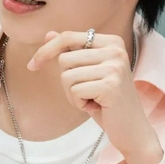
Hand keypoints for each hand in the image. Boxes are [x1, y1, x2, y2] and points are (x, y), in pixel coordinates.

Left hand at [27, 29, 162, 163]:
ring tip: (92, 100)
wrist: (131, 129)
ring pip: (67, 76)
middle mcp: (115, 49)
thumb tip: (48, 34)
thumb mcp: (87, 73)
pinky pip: (74, 90)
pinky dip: (79, 103)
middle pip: (64, 58)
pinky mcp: (110, 84)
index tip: (32, 65)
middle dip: (67, 81)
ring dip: (73, 94)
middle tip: (87, 92)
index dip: (46, 50)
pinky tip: (96, 106)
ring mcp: (114, 66)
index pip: (67, 37)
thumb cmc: (106, 100)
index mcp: (111, 41)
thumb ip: (71, 52)